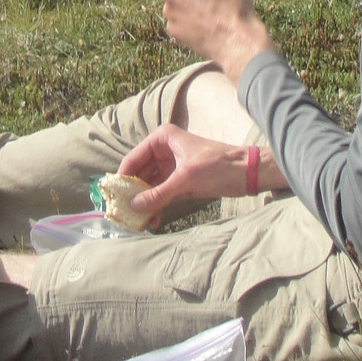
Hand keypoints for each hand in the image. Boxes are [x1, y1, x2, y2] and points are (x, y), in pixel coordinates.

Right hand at [118, 125, 254, 224]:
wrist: (248, 173)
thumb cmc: (219, 167)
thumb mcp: (186, 180)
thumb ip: (159, 193)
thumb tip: (134, 205)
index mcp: (162, 139)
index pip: (133, 158)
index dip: (122, 178)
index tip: (112, 197)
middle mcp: (164, 150)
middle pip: (139, 173)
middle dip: (132, 193)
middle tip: (123, 213)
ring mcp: (171, 166)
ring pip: (150, 185)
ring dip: (144, 203)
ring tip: (138, 221)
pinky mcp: (180, 180)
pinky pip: (161, 193)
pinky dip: (157, 205)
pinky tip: (153, 220)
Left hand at [158, 0, 273, 84]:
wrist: (237, 41)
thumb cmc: (234, 3)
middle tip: (213, 0)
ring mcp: (168, 12)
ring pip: (178, 3)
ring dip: (188, 5)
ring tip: (210, 14)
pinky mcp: (171, 30)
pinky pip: (178, 20)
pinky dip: (188, 22)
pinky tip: (204, 25)